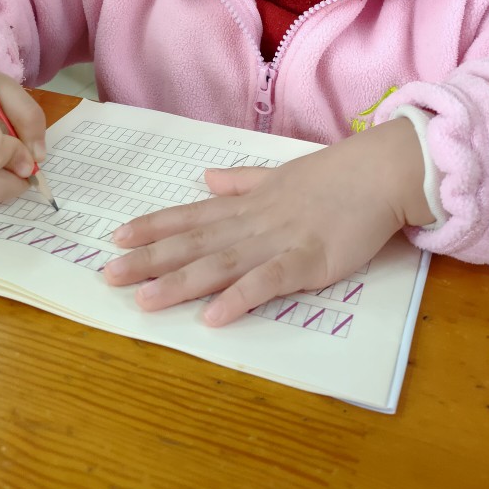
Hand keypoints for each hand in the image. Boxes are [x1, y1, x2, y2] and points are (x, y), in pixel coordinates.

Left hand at [104, 118, 431, 325]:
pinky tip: (213, 317)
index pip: (192, 215)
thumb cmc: (334, 175)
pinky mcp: (309, 260)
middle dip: (150, 259)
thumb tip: (206, 177)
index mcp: (248, 203)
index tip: (117, 238)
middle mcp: (254, 221)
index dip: (154, 227)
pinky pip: (268, 281)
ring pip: (221, 263)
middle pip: (195, 242)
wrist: (380, 171)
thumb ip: (242, 181)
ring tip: (144, 299)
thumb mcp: (280, 174)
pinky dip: (240, 298)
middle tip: (108, 275)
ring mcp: (280, 240)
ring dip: (181, 282)